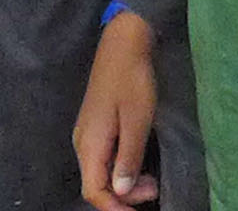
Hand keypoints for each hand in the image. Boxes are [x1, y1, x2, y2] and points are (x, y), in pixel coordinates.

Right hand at [75, 8, 164, 208]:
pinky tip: (139, 163)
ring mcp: (88, 134)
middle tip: (154, 189)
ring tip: (151, 180)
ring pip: (100, 172)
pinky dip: (121, 168)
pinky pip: (104, 159)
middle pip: (96, 184)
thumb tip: (122, 192)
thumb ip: (128, 157)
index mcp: (89, 144)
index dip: (115, 208)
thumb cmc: (132, 79)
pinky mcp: (97, 126)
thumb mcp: (137, 120)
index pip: (94, 191)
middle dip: (123, 197)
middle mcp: (83, 143)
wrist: (123, 42)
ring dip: (124, 183)